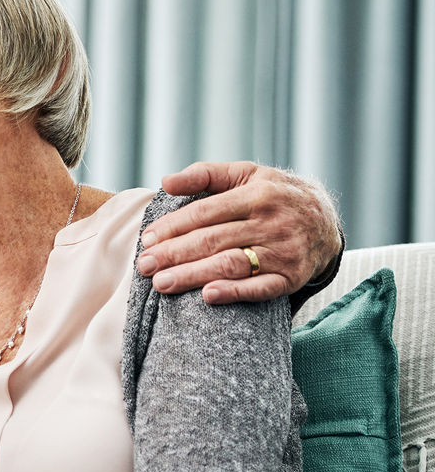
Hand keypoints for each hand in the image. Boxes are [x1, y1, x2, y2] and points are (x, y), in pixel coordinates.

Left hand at [139, 161, 341, 303]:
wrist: (326, 220)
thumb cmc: (274, 195)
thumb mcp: (246, 174)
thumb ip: (205, 174)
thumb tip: (166, 181)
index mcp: (257, 194)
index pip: (205, 213)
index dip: (173, 227)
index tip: (148, 240)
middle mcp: (271, 222)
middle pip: (213, 240)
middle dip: (174, 254)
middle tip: (144, 266)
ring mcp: (283, 251)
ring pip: (231, 264)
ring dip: (193, 275)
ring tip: (161, 284)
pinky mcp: (292, 276)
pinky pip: (261, 288)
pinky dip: (234, 292)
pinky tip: (207, 296)